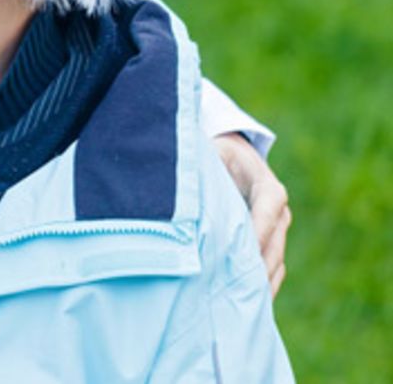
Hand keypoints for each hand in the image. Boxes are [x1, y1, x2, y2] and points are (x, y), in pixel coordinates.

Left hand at [213, 132, 290, 295]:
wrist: (233, 156)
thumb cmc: (217, 155)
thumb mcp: (213, 155)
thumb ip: (205, 169)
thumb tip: (183, 187)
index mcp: (268, 187)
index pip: (268, 210)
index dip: (258, 230)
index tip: (244, 252)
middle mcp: (278, 211)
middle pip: (274, 244)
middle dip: (257, 267)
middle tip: (237, 290)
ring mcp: (277, 230)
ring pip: (275, 261)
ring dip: (260, 283)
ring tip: (241, 306)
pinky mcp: (269, 243)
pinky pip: (271, 268)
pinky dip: (260, 286)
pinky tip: (245, 305)